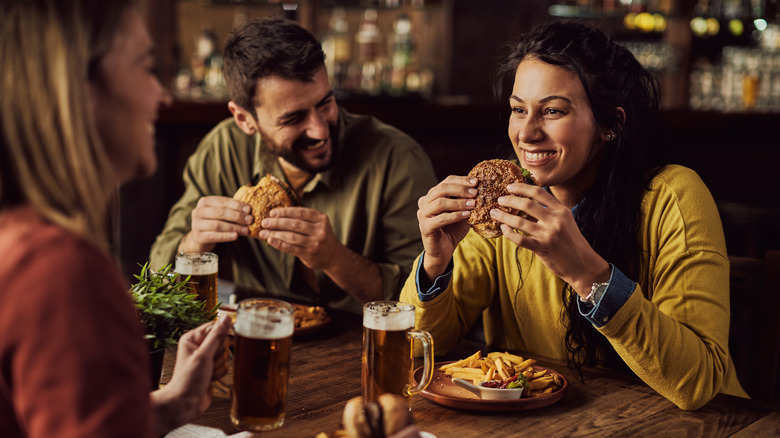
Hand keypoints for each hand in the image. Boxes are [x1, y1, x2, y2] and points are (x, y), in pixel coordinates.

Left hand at [151, 315, 230, 434]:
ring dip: (218, 366)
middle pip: (222, 342)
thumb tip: (226, 318)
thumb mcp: (204, 355)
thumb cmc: (188, 380)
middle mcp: (199, 347)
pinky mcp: (211, 369)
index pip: (215, 328)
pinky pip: (225, 366)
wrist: (185, 403)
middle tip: (208, 363)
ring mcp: (205, 359)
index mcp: (192, 338)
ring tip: (206, 373)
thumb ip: (217, 336)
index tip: (213, 349)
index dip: (218, 339)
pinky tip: (209, 379)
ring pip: (225, 355)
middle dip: (218, 355)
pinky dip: (219, 373)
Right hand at [181, 196, 252, 251]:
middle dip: (237, 216)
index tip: (249, 209)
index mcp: (204, 202)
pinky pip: (214, 236)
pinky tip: (236, 236)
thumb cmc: (215, 221)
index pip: (222, 202)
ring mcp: (196, 224)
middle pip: (220, 213)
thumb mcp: (220, 212)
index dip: (237, 205)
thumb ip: (232, 208)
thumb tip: (250, 207)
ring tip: (246, 230)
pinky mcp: (198, 236)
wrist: (201, 238)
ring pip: (218, 225)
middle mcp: (198, 211)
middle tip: (250, 220)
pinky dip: (226, 236)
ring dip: (234, 227)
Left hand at [258, 207, 340, 270]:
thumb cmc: (319, 235)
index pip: (300, 212)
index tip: (272, 213)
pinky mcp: (309, 254)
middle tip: (264, 222)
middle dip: (277, 223)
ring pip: (291, 236)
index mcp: (321, 218)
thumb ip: (303, 218)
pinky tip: (270, 241)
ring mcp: (315, 243)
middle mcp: (320, 230)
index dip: (285, 212)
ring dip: (275, 234)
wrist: (332, 255)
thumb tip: (277, 214)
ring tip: (264, 232)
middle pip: (294, 224)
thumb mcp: (317, 223)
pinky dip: (279, 244)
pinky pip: (291, 248)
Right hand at [416, 175, 476, 278]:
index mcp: (432, 195)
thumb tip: (482, 188)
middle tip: (475, 192)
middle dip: (460, 189)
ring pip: (440, 203)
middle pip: (442, 189)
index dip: (461, 180)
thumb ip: (467, 200)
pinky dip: (455, 215)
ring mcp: (422, 214)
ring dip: (458, 203)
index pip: (446, 181)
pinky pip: (441, 218)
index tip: (476, 181)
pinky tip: (467, 215)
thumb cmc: (453, 229)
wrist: (444, 250)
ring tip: (473, 204)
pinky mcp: (425, 227)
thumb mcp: (462, 211)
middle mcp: (424, 202)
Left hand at [493, 183, 609, 295]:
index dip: (522, 187)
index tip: (510, 186)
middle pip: (527, 204)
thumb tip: (525, 201)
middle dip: (509, 200)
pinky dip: (508, 233)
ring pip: (519, 221)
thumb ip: (548, 211)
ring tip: (494, 213)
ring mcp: (548, 234)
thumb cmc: (571, 242)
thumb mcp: (565, 222)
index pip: (539, 192)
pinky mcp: (542, 248)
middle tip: (499, 199)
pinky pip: (519, 239)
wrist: (582, 264)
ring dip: (503, 216)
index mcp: (561, 210)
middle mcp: (555, 220)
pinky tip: (503, 229)